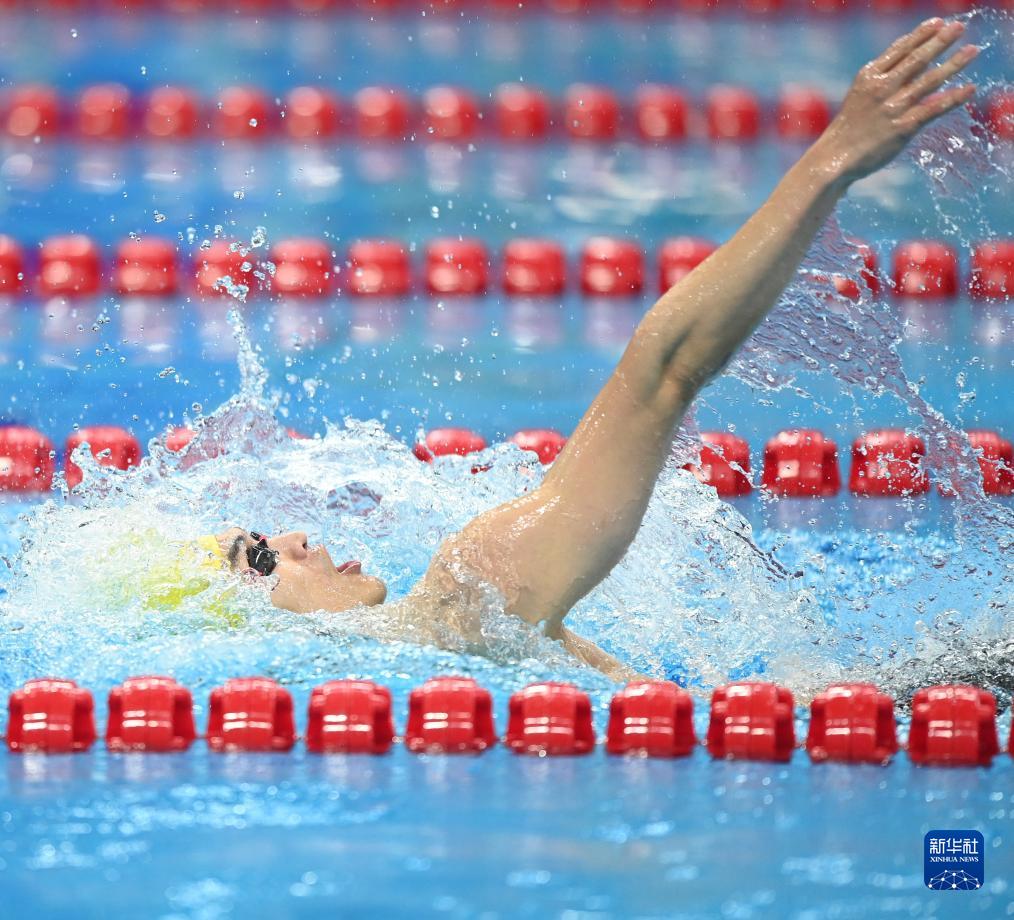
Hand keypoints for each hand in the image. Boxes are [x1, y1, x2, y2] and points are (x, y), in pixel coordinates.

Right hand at [815, 19, 977, 185]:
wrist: (834, 158)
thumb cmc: (848, 128)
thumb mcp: (860, 95)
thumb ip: (883, 78)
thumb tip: (911, 64)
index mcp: (869, 76)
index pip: (899, 49)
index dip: (920, 34)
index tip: (938, 22)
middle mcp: (882, 88)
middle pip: (917, 59)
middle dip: (941, 41)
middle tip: (959, 26)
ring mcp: (893, 107)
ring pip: (930, 80)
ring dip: (954, 64)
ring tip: (972, 51)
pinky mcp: (903, 127)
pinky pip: (934, 108)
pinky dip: (954, 98)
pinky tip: (970, 89)